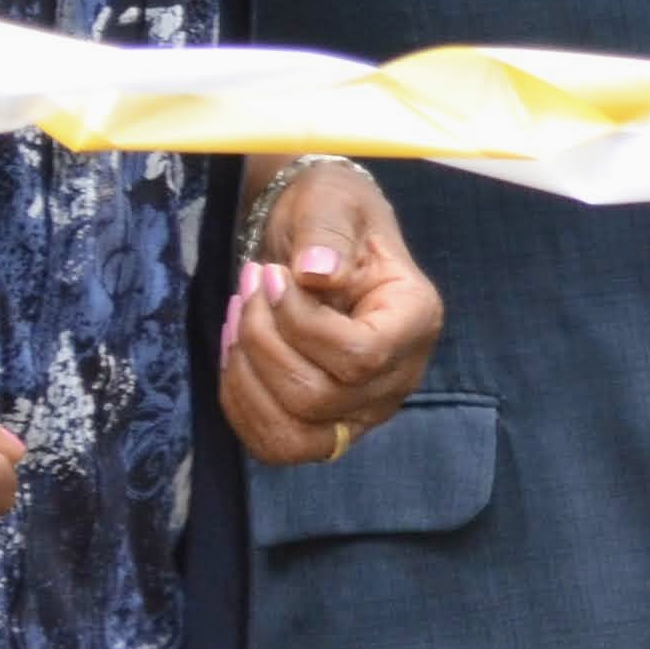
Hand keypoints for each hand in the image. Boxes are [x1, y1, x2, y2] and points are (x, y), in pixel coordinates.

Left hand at [224, 157, 444, 467]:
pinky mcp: (326, 426)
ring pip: (294, 433)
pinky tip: (234, 354)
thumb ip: (327, 234)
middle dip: (262, 343)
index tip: (270, 277)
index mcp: (415, 319)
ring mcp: (363, 409)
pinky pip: (275, 445)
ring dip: (247, 378)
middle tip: (249, 288)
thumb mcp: (331, 203)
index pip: (362, 355)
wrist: (316, 241)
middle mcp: (399, 377)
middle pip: (318, 398)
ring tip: (237, 321)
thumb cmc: (331, 216)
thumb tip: (318, 272)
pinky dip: (241, 404)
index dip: (302, 325)